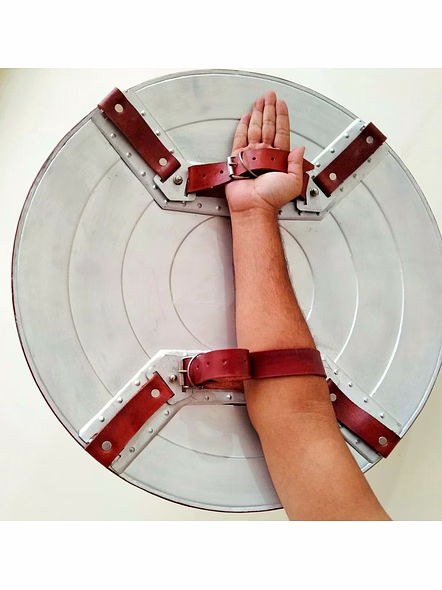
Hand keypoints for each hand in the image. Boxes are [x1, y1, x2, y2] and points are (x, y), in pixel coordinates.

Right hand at [225, 91, 304, 215]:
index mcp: (279, 158)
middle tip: (270, 95)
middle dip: (269, 109)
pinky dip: (242, 127)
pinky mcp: (238, 159)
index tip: (281, 104)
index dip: (282, 116)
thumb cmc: (271, 198)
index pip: (281, 131)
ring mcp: (252, 155)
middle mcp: (265, 154)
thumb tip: (300, 148)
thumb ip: (297, 163)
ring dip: (257, 113)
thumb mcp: (294, 181)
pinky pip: (240, 138)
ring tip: (259, 100)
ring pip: (255, 128)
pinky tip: (245, 118)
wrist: (253, 206)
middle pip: (268, 125)